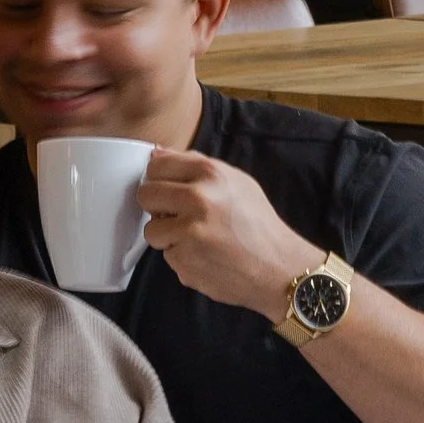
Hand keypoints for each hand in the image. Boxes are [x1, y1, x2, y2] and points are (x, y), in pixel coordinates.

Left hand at [139, 150, 316, 320]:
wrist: (278, 268)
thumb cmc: (258, 224)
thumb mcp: (236, 182)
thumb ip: (195, 165)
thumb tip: (156, 154)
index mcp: (210, 174)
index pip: (157, 166)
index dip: (158, 178)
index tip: (166, 188)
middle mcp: (198, 199)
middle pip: (146, 195)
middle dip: (156, 206)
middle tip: (176, 215)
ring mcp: (189, 233)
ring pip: (151, 230)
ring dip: (167, 236)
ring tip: (195, 238)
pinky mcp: (184, 262)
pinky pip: (167, 256)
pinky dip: (181, 257)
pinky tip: (204, 256)